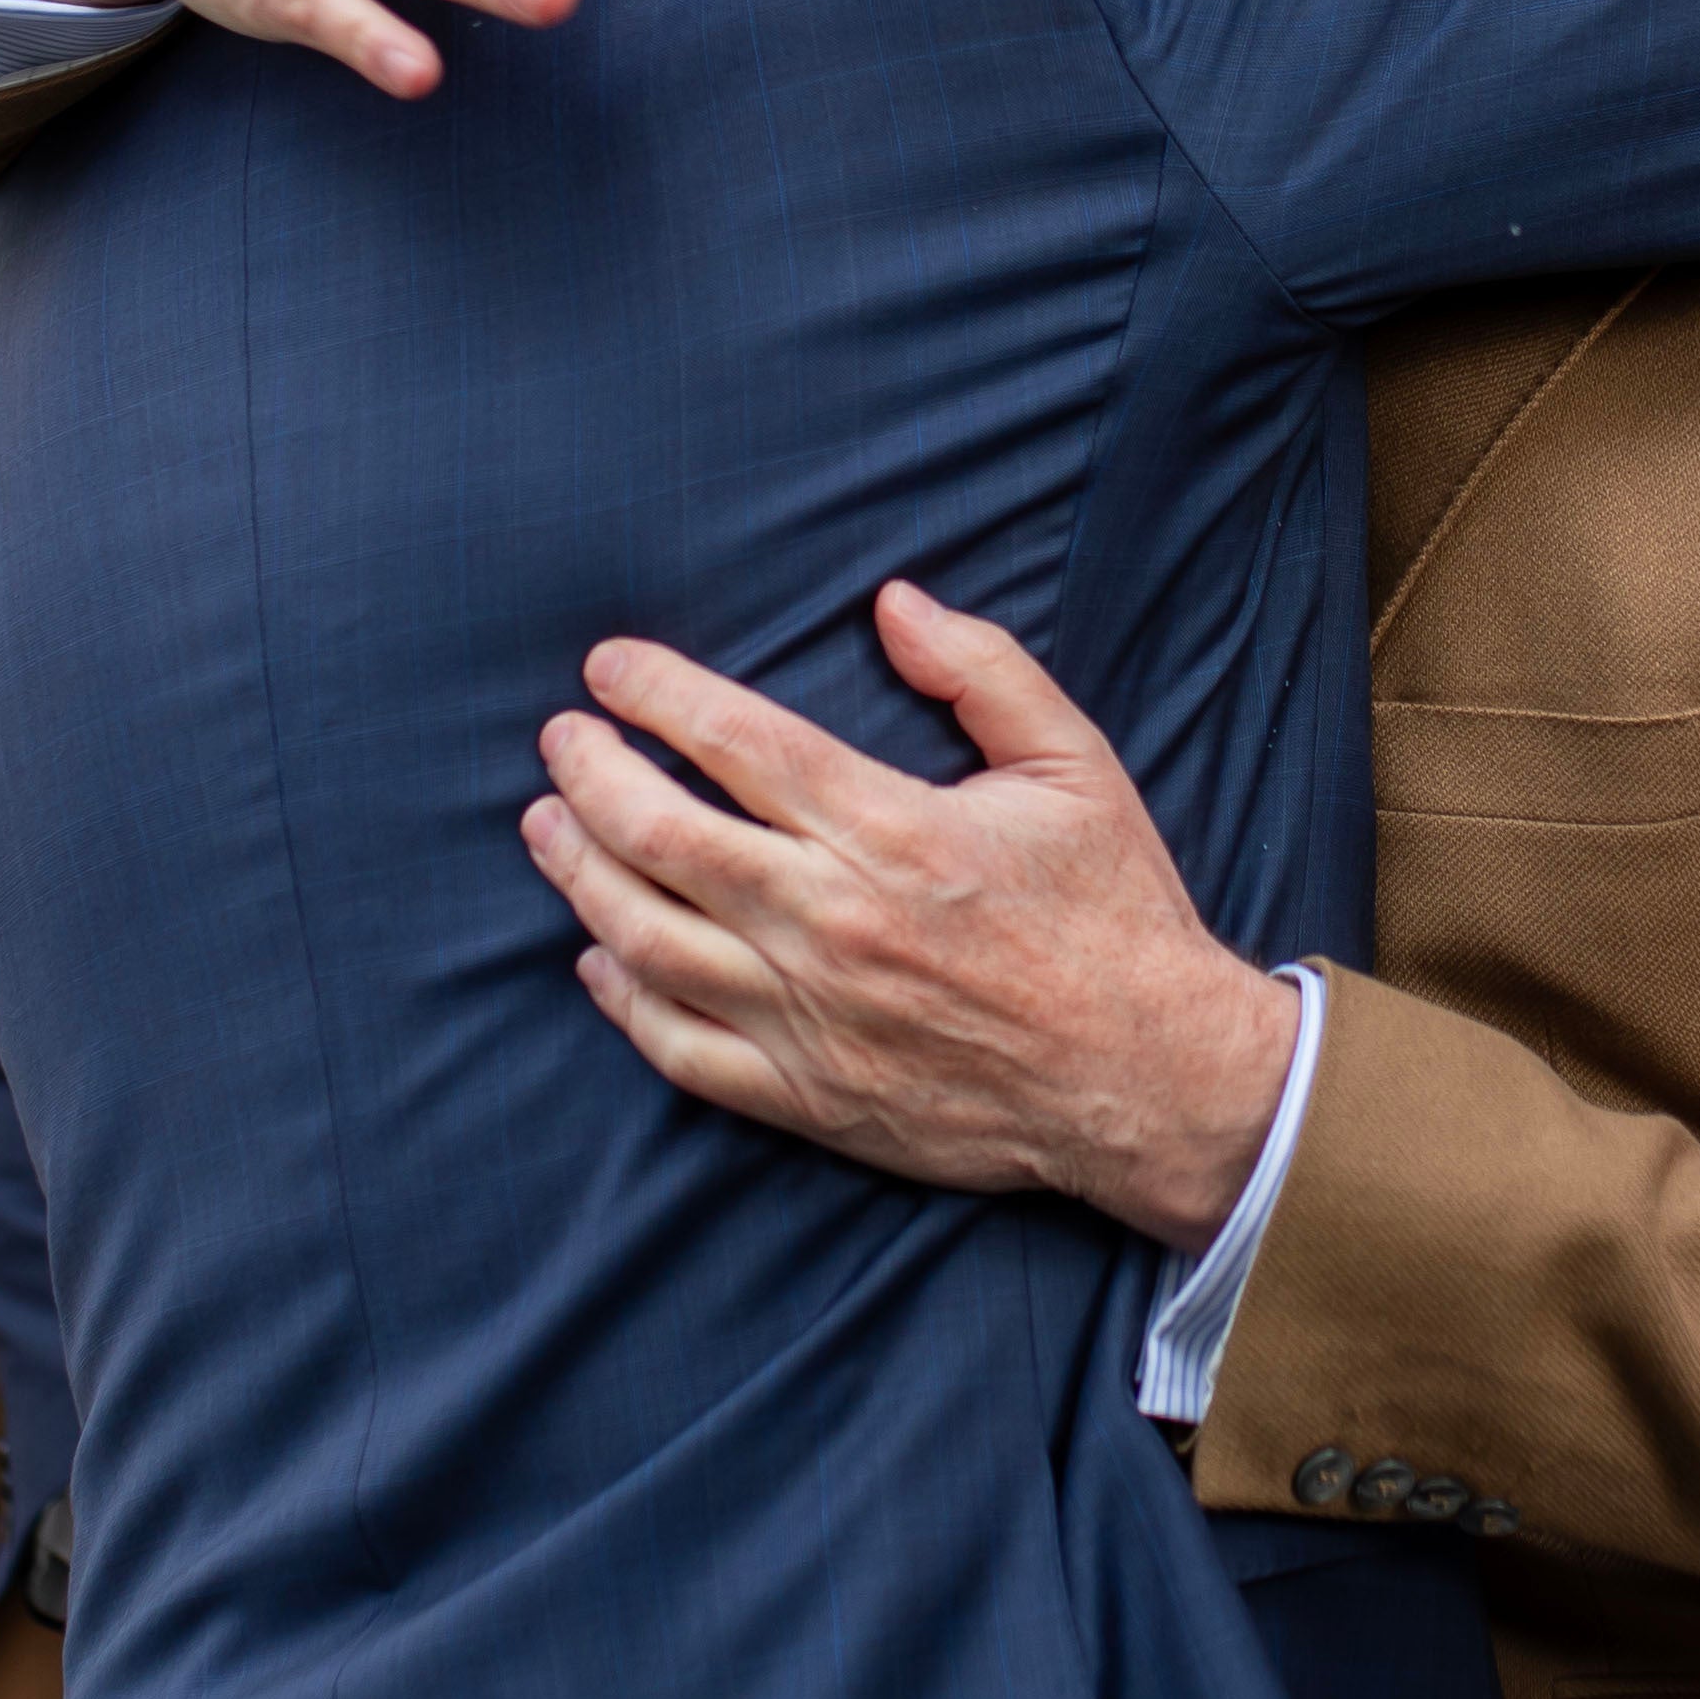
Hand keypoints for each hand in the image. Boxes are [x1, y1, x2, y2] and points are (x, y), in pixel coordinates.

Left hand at [523, 584, 1297, 1250]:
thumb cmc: (1114, 914)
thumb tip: (894, 603)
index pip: (737, 743)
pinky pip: (679, 1047)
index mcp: (895, 830)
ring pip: (646, 937)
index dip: (656, 694)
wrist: (1151, 1079)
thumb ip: (984, 671)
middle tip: (558, 739)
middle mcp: (833, 921)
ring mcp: (810, 1017)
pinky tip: (598, 956)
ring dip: (579, 873)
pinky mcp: (807, 1095)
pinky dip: (622, 998)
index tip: (608, 666)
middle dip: (588, 773)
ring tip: (548, 826)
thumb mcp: (1076, 765)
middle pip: (662, 834)